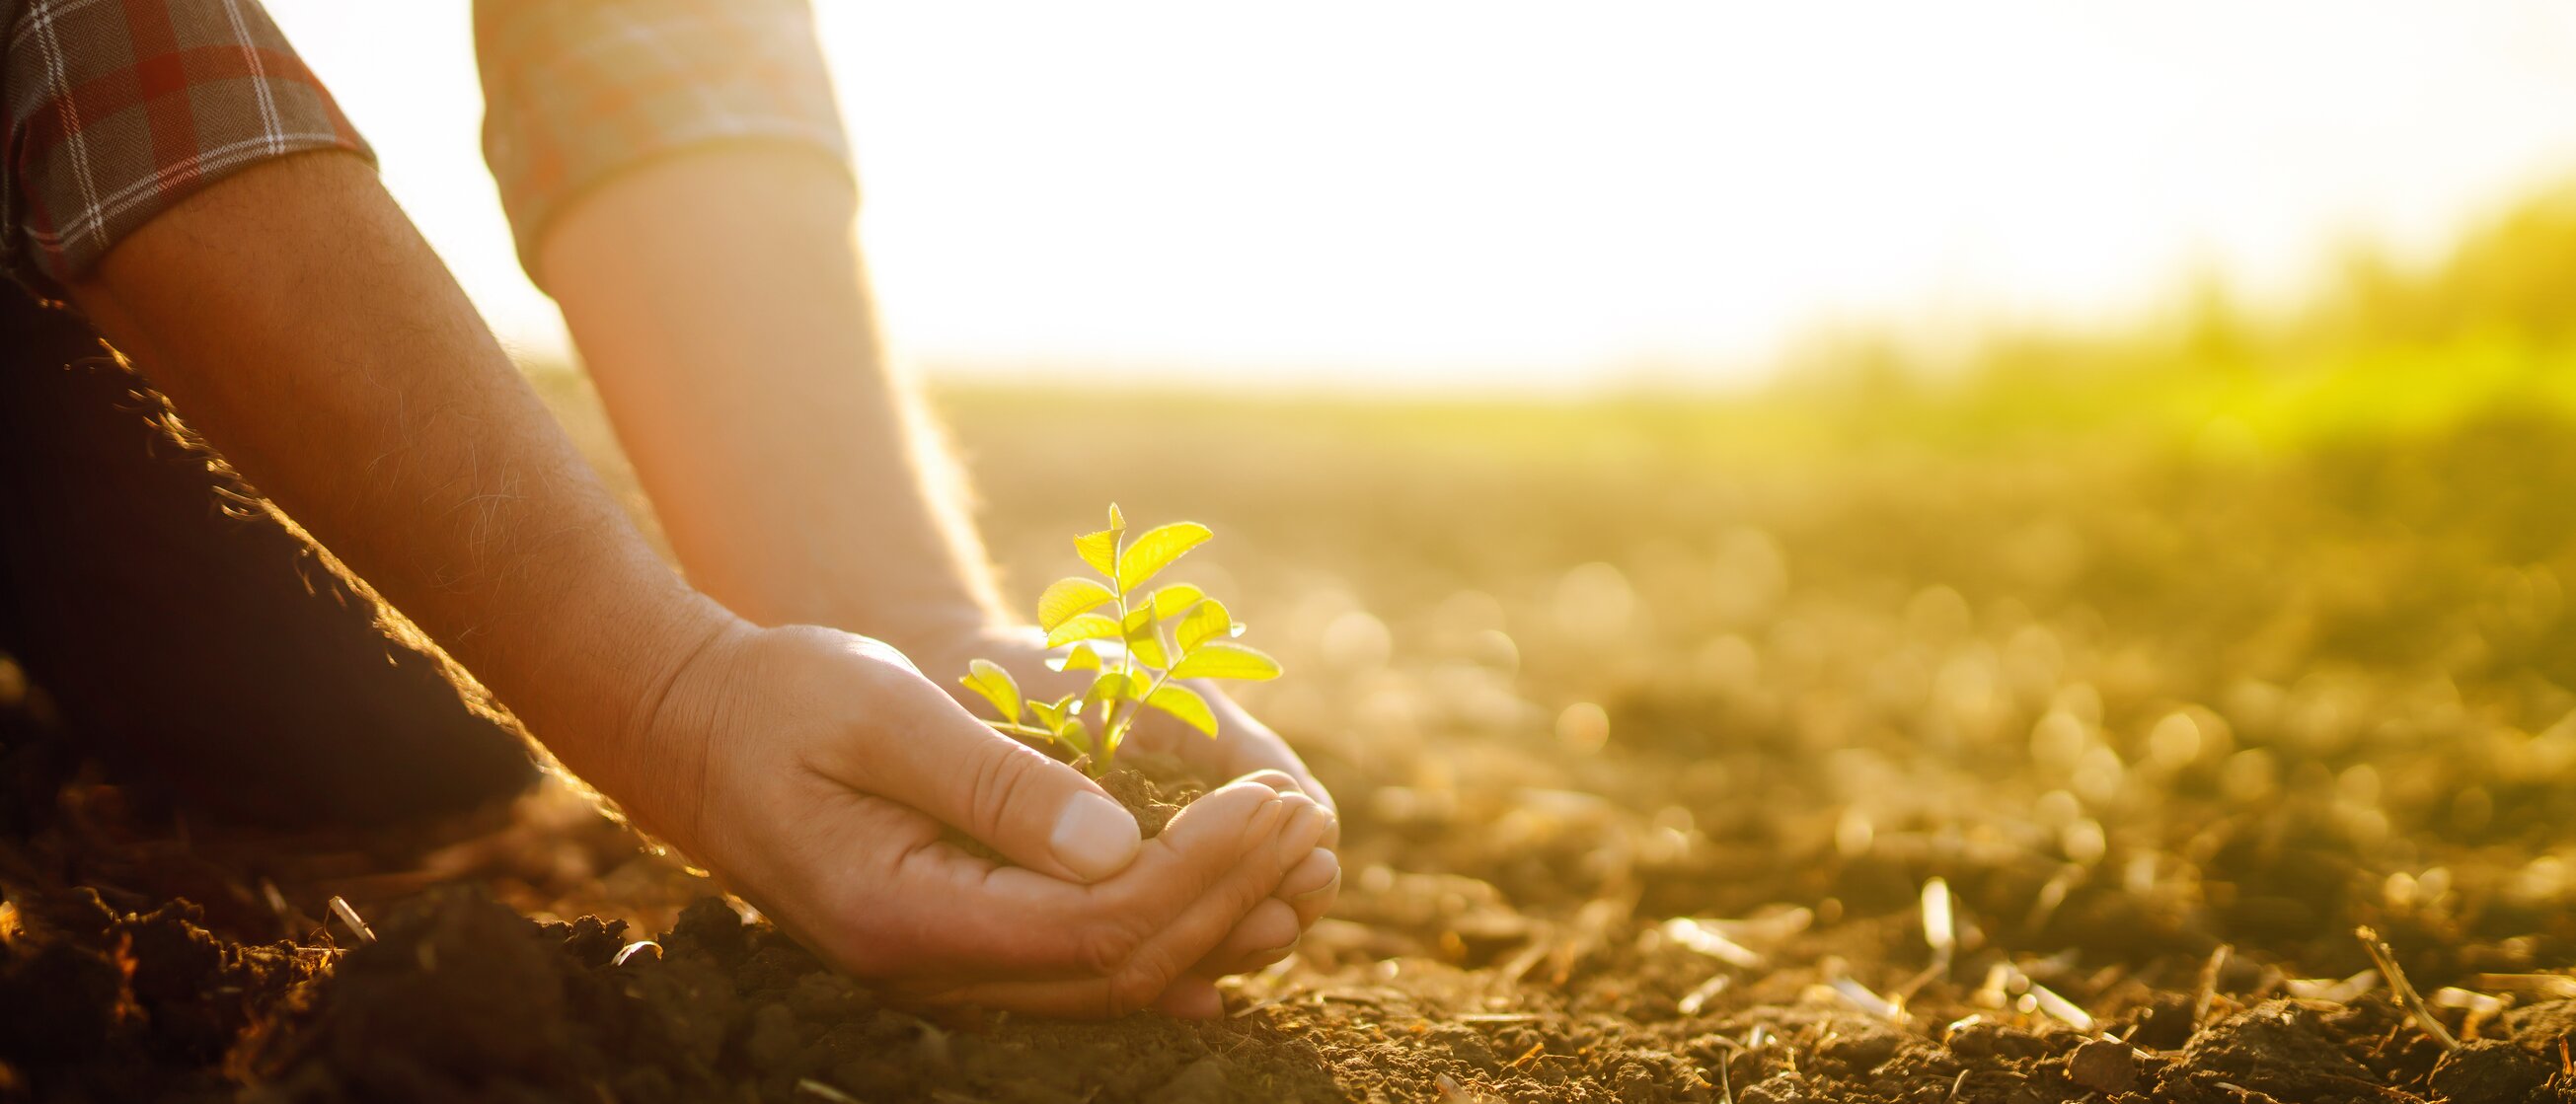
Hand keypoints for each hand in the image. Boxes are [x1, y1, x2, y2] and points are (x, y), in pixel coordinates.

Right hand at [618, 622, 1333, 1016]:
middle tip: (1304, 816)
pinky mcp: (953, 944)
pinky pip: (1075, 970)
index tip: (1272, 798)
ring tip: (1291, 857)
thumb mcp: (885, 713)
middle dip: (1228, 893)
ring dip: (1210, 923)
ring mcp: (939, 970)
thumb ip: (998, 783)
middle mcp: (926, 968)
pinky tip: (1226, 921)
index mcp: (907, 912)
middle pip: (1119, 965)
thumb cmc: (779, 699)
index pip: (1098, 923)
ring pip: (1108, 981)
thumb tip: (1120, 846)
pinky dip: (1159, 945)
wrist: (688, 730)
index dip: (1203, 870)